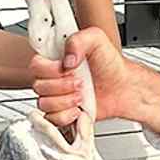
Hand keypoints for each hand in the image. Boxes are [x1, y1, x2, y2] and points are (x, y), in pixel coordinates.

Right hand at [31, 26, 159, 136]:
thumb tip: (67, 58)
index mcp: (56, 59)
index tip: (66, 67)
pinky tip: (77, 109)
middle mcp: (54, 77)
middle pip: (38, 86)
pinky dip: (66, 116)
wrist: (123, 89)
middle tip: (79, 82)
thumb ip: (79, 40)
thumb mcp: (98, 40)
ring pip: (44, 103)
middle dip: (62, 86)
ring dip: (65, 101)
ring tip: (81, 96)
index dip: (49, 69)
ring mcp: (57, 96)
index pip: (35, 64)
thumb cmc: (111, 66)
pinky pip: (51, 119)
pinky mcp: (61, 113)